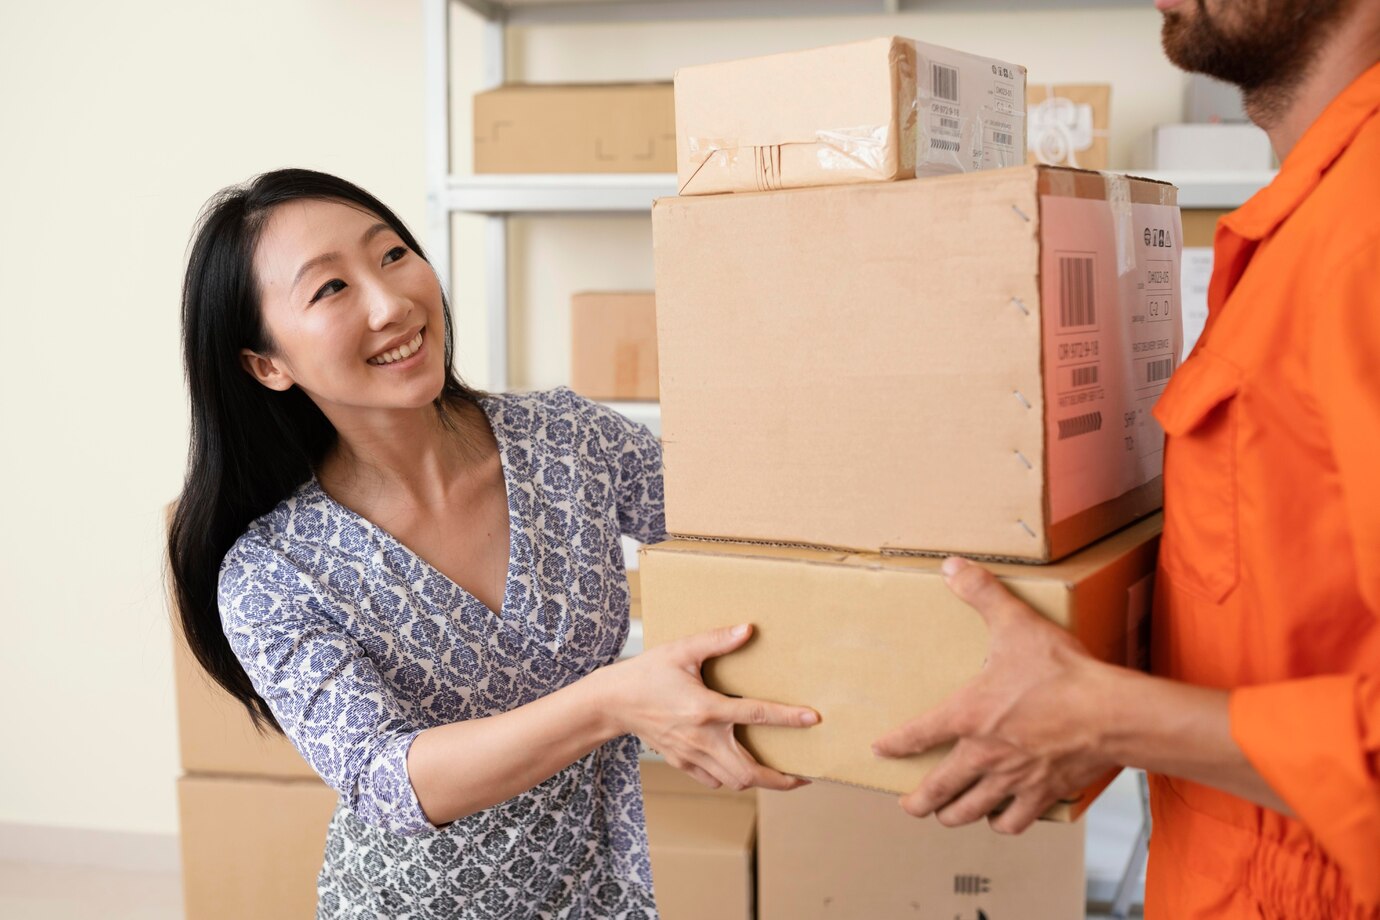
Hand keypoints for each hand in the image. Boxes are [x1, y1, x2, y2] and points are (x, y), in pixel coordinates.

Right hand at [604, 623, 817, 791]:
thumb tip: (748, 629)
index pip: (755, 714)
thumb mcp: (681, 650)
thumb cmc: (647, 672)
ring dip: (761, 782)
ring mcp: (691, 755)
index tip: (813, 719)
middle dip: (781, 779)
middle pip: (749, 772)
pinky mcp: (683, 763)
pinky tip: (745, 768)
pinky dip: (734, 779)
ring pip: (734, 782)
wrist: (613, 702)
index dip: (787, 717)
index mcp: (705, 708)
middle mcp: (701, 738)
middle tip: (806, 776)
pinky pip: (715, 780)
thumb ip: (716, 640)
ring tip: (785, 777)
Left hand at [872, 557, 1116, 832]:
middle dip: (918, 801)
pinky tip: (1000, 816)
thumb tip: (952, 566)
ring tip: (947, 815)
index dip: (894, 744)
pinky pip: (1014, 821)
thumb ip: (982, 593)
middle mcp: (983, 755)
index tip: (880, 750)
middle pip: (938, 790)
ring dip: (954, 815)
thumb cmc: (1063, 672)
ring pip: (970, 812)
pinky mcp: (1042, 794)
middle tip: (909, 804)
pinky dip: (1003, 822)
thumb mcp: (1016, 623)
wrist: (1111, 713)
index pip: (916, 735)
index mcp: (967, 716)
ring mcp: (1012, 780)